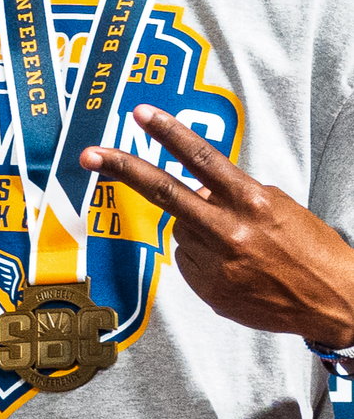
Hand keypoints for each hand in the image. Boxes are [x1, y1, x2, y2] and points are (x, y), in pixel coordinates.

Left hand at [81, 104, 353, 346]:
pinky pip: (189, 261)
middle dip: (122, 168)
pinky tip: (237, 269)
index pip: (201, 158)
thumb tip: (195, 185)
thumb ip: (231, 192)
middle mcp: (228, 231)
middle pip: (164, 191)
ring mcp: (215, 263)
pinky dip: (205, 259)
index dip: (168, 133)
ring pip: (182, 230)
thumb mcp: (277, 207)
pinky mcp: (209, 290)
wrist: (339, 304)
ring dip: (199, 231)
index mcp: (250, 202)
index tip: (141, 114)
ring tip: (241, 248)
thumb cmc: (312, 251)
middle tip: (90, 155)